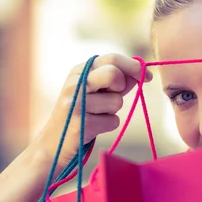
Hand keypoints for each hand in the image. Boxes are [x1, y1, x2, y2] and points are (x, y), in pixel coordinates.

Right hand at [33, 53, 151, 170]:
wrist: (54, 143)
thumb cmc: (81, 113)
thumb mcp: (96, 91)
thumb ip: (116, 81)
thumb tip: (141, 73)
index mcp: (79, 71)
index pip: (111, 58)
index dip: (134, 66)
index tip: (147, 76)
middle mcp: (75, 83)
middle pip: (113, 74)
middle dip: (122, 87)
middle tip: (115, 96)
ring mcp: (76, 103)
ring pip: (116, 102)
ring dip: (112, 112)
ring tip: (96, 116)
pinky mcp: (80, 124)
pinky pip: (113, 121)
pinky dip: (108, 125)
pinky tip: (93, 128)